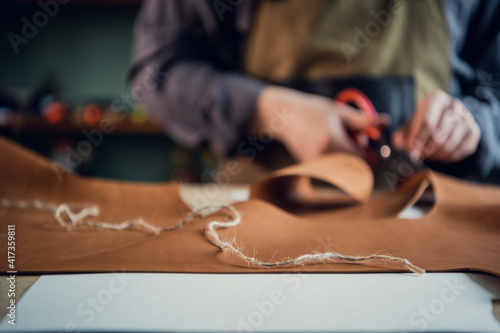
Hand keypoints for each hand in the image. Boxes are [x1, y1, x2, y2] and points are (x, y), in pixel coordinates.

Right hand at [252, 86, 388, 161]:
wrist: (283, 117)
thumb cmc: (311, 111)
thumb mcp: (338, 111)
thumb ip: (363, 120)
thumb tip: (385, 122)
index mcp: (332, 141)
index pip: (362, 159)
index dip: (369, 153)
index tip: (366, 143)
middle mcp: (323, 156)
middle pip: (354, 168)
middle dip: (359, 158)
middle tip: (353, 142)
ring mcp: (315, 164)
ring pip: (343, 170)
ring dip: (348, 160)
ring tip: (338, 142)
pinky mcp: (310, 167)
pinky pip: (332, 169)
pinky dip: (335, 160)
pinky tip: (326, 146)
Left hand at [392, 90, 480, 162]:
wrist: (448, 117)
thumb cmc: (425, 120)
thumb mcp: (411, 123)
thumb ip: (402, 134)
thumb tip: (398, 145)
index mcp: (436, 99)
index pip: (427, 122)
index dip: (417, 140)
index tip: (411, 153)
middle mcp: (454, 106)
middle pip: (439, 135)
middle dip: (425, 150)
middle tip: (417, 157)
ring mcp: (467, 118)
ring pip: (449, 145)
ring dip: (435, 155)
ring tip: (426, 156)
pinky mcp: (474, 132)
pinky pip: (459, 152)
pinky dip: (446, 158)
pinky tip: (438, 156)